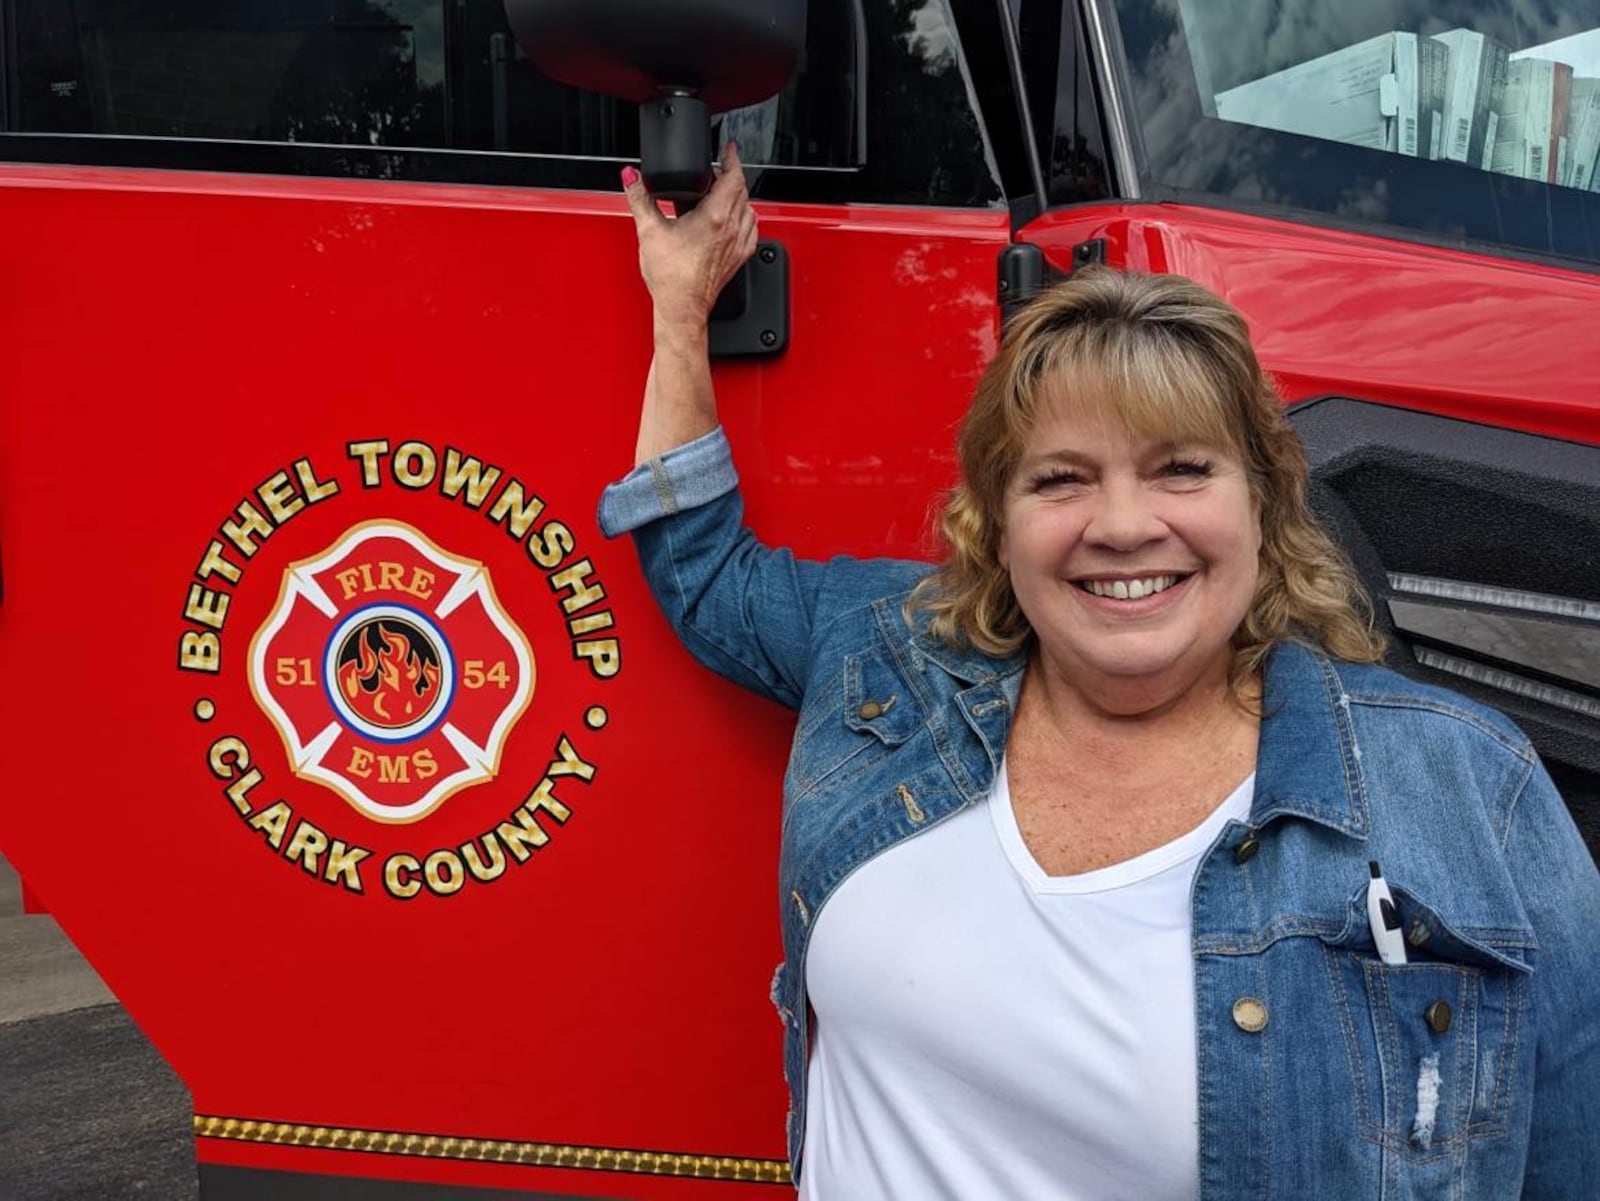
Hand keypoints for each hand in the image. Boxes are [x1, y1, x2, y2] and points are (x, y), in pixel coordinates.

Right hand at [622, 143, 758, 336]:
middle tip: (720, 167)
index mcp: (714, 216)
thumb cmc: (670, 277)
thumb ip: (639, 198)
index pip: (733, 176)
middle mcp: (731, 229)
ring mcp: (737, 244)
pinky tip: (734, 219)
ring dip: (740, 196)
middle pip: (742, 190)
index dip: (731, 158)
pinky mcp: (738, 258)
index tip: (727, 149)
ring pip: (749, 209)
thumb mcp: (649, 230)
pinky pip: (751, 230)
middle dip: (733, 174)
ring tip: (725, 191)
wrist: (682, 308)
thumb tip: (630, 176)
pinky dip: (745, 218)